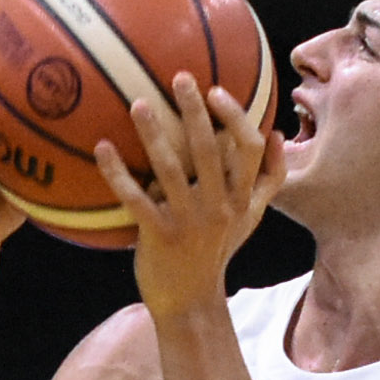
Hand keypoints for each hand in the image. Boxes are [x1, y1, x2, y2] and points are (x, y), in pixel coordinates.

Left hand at [101, 72, 283, 322]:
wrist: (192, 301)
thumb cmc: (218, 251)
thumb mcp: (251, 218)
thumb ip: (268, 180)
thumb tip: (277, 134)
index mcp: (241, 198)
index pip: (249, 149)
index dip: (235, 117)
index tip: (215, 90)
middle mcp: (219, 207)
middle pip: (209, 150)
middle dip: (195, 110)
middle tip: (179, 77)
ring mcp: (188, 222)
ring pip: (170, 170)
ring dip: (153, 134)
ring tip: (138, 104)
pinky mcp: (159, 235)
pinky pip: (135, 198)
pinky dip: (117, 172)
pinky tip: (102, 147)